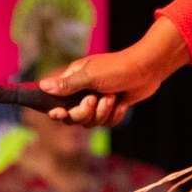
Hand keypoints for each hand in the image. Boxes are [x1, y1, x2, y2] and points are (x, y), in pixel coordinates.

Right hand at [40, 17, 189, 127]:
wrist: (148, 68)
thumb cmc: (118, 68)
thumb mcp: (91, 76)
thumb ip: (68, 84)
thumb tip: (43, 85)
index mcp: (75, 79)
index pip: (57, 100)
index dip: (57, 111)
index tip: (59, 113)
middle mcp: (84, 91)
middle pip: (73, 117)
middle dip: (85, 112)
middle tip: (95, 99)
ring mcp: (98, 100)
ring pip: (91, 122)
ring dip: (103, 113)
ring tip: (112, 98)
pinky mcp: (112, 107)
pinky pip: (107, 123)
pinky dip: (115, 115)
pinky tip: (122, 103)